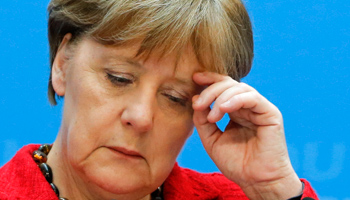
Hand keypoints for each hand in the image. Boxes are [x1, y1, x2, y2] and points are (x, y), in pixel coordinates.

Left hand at [192, 72, 301, 199]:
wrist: (255, 181)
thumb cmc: (236, 163)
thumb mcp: (211, 140)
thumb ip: (202, 120)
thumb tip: (195, 98)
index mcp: (235, 111)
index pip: (223, 88)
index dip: (210, 80)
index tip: (194, 78)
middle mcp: (247, 107)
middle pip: (229, 84)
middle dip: (211, 90)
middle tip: (198, 103)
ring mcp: (259, 109)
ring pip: (239, 88)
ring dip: (221, 98)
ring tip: (212, 116)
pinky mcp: (270, 113)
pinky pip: (252, 98)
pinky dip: (236, 100)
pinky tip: (224, 109)